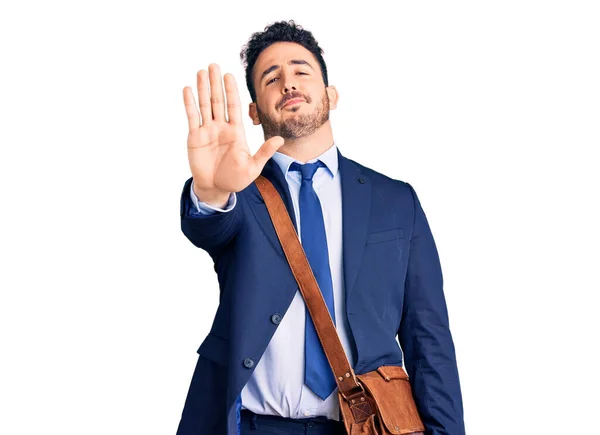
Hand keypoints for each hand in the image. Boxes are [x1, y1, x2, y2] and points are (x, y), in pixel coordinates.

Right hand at [183, 64, 283, 202]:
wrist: (216, 188)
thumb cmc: (235, 179)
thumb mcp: (253, 167)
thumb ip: (264, 152)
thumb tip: (280, 140)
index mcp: (236, 131)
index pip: (234, 106)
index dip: (231, 90)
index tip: (230, 75)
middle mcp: (221, 127)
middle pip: (218, 101)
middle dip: (216, 83)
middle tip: (213, 65)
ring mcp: (207, 130)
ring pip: (204, 105)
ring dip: (203, 88)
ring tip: (201, 72)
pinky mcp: (194, 136)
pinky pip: (192, 116)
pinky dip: (189, 103)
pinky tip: (188, 89)